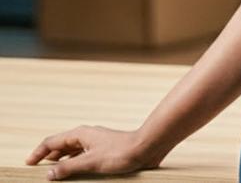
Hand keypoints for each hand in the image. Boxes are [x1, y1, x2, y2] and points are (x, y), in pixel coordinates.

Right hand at [23, 125, 163, 179]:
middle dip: (48, 156)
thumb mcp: (90, 162)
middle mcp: (86, 135)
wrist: (144, 148)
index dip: (39, 152)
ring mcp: (95, 142)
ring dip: (61, 161)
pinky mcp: (103, 149)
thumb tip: (49, 174)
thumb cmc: (119, 153)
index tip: (28, 163)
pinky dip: (73, 163)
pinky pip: (82, 155)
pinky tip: (73, 172)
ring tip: (52, 173)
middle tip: (37, 170)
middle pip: (61, 145)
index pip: (52, 141)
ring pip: (72, 151)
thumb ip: (68, 168)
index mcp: (80, 134)